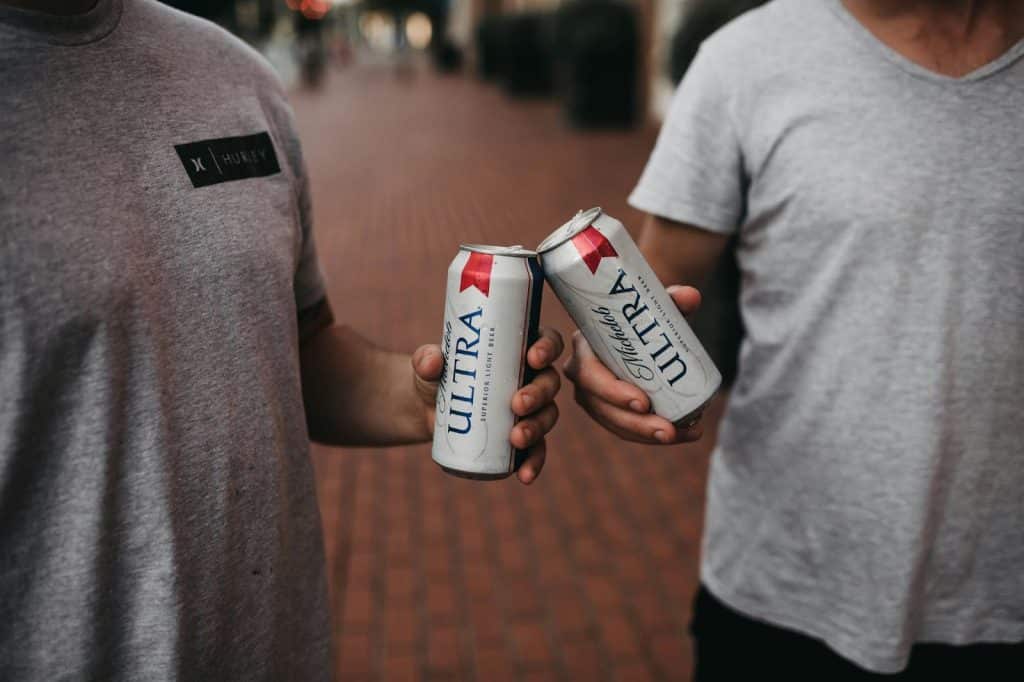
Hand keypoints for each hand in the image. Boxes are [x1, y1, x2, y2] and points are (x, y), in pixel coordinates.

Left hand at [411, 327, 564, 483]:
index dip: (547, 348)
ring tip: (516, 438)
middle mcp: (531, 379)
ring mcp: (530, 410)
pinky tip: (524, 475)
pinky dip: (533, 463)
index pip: (547, 342)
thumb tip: (432, 362)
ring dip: (537, 428)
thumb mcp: (429, 364)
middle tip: (517, 403)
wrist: (428, 410)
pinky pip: (536, 451)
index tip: (532, 358)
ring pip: (547, 416)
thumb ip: (426, 359)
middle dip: (539, 394)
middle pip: (549, 383)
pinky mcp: (521, 437)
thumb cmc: (438, 376)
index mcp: (519, 350)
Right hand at [563, 285, 705, 444]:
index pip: (589, 375)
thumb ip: (673, 298)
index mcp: (584, 346)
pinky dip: (651, 435)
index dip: (612, 392)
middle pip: (601, 407)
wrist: (638, 325)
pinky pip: (624, 428)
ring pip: (613, 422)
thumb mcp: (654, 304)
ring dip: (646, 435)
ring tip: (682, 434)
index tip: (644, 402)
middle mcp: (582, 373)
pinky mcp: (607, 409)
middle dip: (635, 424)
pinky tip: (683, 434)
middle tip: (668, 430)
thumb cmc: (640, 314)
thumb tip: (690, 297)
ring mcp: (592, 395)